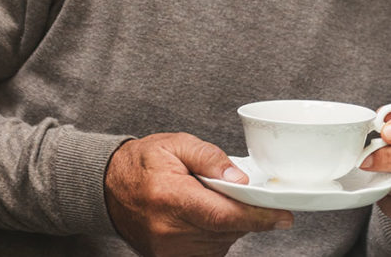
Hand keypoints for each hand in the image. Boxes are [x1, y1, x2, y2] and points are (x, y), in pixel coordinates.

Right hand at [104, 133, 292, 256]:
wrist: (107, 186)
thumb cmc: (143, 162)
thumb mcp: (177, 144)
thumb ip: (210, 158)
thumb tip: (240, 178)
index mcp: (170, 197)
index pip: (223, 215)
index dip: (258, 218)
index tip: (283, 217)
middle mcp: (168, 230)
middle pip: (226, 231)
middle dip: (245, 214)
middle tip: (244, 194)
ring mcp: (167, 250)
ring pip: (220, 244)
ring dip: (230, 225)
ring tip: (214, 201)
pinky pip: (208, 252)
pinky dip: (217, 236)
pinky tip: (208, 217)